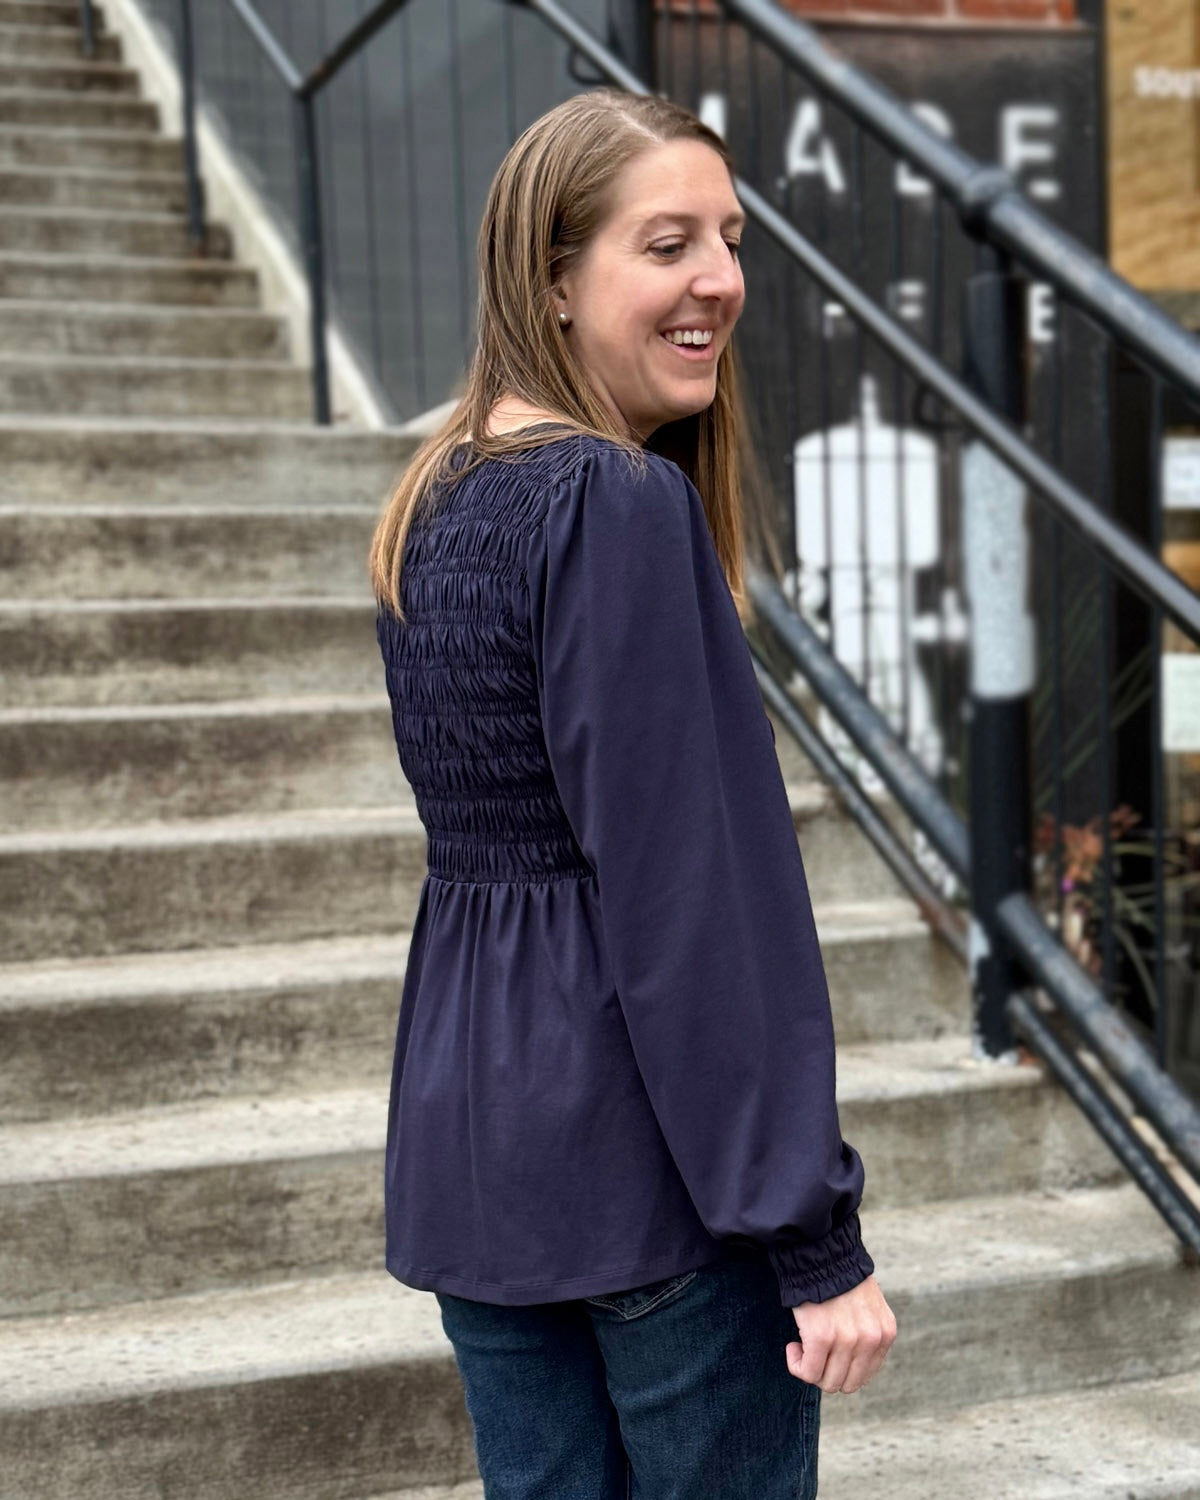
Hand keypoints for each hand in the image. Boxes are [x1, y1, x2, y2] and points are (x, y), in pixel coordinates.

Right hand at [785, 1274, 895, 1392]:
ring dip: (810, 1369)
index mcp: (885, 1333)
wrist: (820, 1252)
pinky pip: (808, 1371)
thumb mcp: (869, 1307)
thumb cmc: (838, 1278)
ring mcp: (847, 1340)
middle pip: (848, 1384)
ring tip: (802, 1347)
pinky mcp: (821, 1337)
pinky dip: (796, 1364)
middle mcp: (871, 1339)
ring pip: (827, 1382)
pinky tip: (793, 1347)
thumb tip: (851, 1367)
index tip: (828, 1355)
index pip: (865, 1375)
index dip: (842, 1370)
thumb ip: (867, 1335)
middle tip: (813, 1354)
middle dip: (827, 1374)